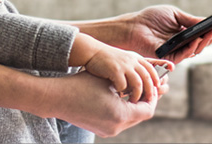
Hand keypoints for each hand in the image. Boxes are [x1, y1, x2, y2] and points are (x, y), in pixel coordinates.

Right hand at [35, 72, 167, 137]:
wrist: (58, 98)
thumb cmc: (82, 84)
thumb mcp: (109, 81)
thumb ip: (129, 85)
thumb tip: (145, 84)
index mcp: (121, 115)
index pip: (148, 110)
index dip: (153, 98)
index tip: (153, 88)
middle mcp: (116, 127)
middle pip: (140, 117)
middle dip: (144, 103)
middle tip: (145, 91)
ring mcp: (108, 131)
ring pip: (130, 120)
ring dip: (133, 108)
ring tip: (131, 94)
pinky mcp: (101, 130)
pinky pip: (119, 122)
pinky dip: (123, 111)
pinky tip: (118, 99)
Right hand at [84, 45, 173, 102]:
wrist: (92, 52)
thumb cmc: (107, 60)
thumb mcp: (124, 60)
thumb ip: (133, 68)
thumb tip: (140, 84)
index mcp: (135, 58)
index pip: (151, 69)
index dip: (156, 79)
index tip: (158, 89)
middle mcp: (132, 61)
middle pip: (147, 78)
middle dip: (150, 91)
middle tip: (148, 100)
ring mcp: (124, 65)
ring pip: (138, 83)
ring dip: (137, 95)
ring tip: (133, 102)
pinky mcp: (114, 70)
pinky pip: (123, 85)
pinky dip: (122, 92)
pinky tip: (118, 94)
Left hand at [121, 5, 211, 63]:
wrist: (134, 26)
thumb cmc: (152, 18)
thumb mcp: (175, 15)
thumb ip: (191, 20)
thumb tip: (209, 21)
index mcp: (186, 33)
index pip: (204, 33)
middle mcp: (184, 44)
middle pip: (204, 42)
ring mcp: (178, 52)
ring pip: (197, 49)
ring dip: (206, 40)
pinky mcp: (170, 58)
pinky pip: (184, 54)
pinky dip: (192, 47)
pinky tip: (197, 39)